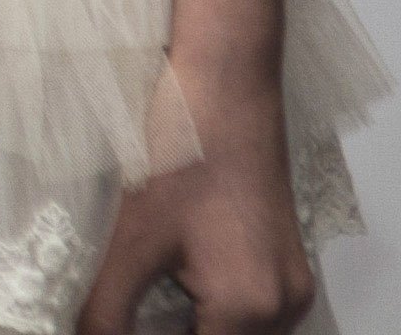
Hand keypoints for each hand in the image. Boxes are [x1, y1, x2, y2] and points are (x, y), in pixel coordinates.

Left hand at [83, 96, 316, 334]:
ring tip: (146, 303)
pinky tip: (171, 288)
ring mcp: (292, 287)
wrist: (226, 88)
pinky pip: (252, 314)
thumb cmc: (181, 152)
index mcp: (248, 310)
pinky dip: (213, 314)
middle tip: (124, 316)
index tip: (115, 327)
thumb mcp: (131, 241)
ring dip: (193, 328)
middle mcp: (284, 308)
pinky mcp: (287, 265)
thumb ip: (107, 311)